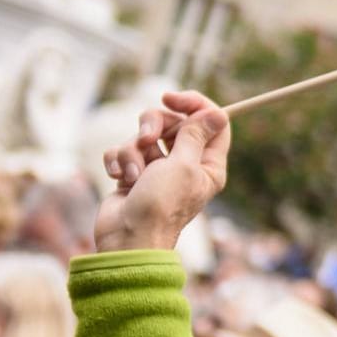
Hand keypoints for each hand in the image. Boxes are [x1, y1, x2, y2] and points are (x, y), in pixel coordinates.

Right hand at [96, 91, 230, 252]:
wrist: (127, 238)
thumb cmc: (160, 206)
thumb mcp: (183, 166)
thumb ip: (196, 135)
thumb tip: (218, 114)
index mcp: (207, 165)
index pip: (212, 122)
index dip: (194, 105)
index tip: (171, 98)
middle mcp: (185, 165)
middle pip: (173, 122)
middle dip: (154, 124)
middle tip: (146, 137)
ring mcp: (158, 169)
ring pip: (144, 135)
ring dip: (133, 149)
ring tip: (132, 173)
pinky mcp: (133, 173)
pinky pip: (124, 150)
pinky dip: (118, 161)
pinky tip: (119, 179)